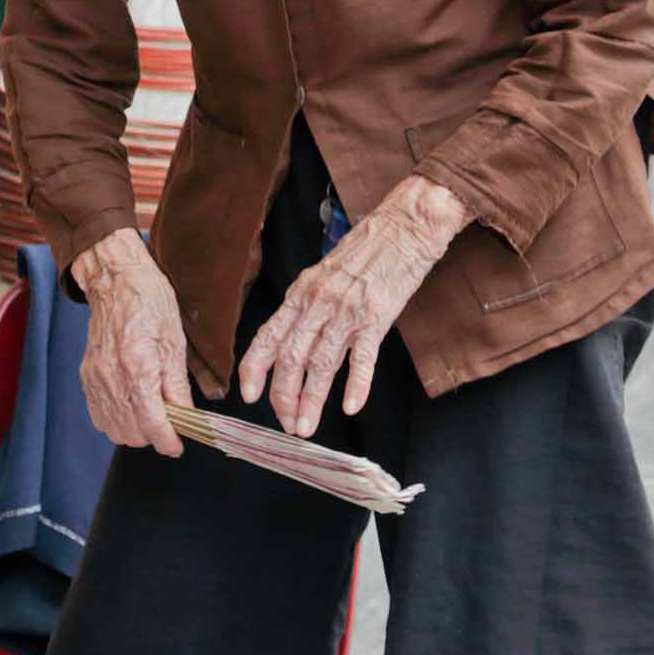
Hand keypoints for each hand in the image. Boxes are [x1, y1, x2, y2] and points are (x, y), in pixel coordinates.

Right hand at [71, 228, 189, 456]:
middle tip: (170, 422)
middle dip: (154, 435)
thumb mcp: (174, 340)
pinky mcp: (87, 376)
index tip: (178, 445)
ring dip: (135, 431)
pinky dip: (117, 420)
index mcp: (137, 366)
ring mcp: (95, 379)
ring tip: (152, 413)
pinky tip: (132, 406)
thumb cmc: (148, 300)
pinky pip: (99, 416)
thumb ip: (177, 385)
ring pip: (114, 429)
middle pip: (132, 433)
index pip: (152, 424)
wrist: (114, 279)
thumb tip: (186, 417)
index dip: (168, 442)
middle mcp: (112, 377)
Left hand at [237, 176, 470, 437]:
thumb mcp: (326, 275)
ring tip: (306, 428)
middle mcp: (318, 301)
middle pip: (292, 357)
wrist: (404, 226)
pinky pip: (362, 357)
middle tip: (287, 426)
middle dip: (284, 397)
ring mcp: (347, 310)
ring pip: (321, 364)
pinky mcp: (377, 316)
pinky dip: (356, 385)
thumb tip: (294, 344)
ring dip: (312, 401)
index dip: (255, 368)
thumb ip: (309, 307)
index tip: (249, 395)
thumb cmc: (365, 251)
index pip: (268, 335)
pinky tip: (351, 407)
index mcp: (302, 291)